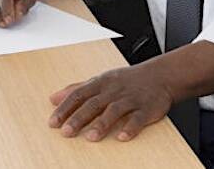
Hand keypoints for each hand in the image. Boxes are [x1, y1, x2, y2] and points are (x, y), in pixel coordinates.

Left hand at [47, 64, 172, 141]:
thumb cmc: (125, 80)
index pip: (78, 95)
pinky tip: (122, 137)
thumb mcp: (99, 80)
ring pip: (114, 110)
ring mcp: (130, 99)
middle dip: (79, 118)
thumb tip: (53, 98)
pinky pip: (138, 118)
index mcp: (100, 83)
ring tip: (90, 137)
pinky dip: (130, 127)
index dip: (65, 108)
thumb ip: (76, 89)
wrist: (159, 76)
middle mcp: (113, 90)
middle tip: (66, 132)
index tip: (53, 122)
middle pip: (93, 104)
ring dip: (102, 124)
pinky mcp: (146, 108)